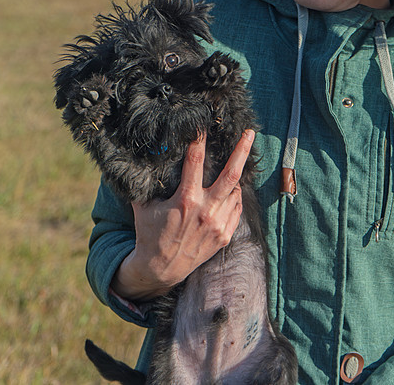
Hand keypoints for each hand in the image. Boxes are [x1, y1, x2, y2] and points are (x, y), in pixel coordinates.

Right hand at [111, 129, 254, 300]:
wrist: (160, 269)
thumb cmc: (149, 233)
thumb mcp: (144, 206)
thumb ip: (148, 183)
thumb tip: (145, 159)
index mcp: (185, 200)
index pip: (195, 161)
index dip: (199, 141)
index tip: (204, 125)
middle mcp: (205, 211)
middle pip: (231, 175)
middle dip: (241, 151)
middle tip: (249, 133)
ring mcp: (218, 225)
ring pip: (236, 192)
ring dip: (236, 177)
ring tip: (236, 163)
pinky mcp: (224, 236)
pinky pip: (237, 209)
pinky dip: (236, 197)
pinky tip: (232, 190)